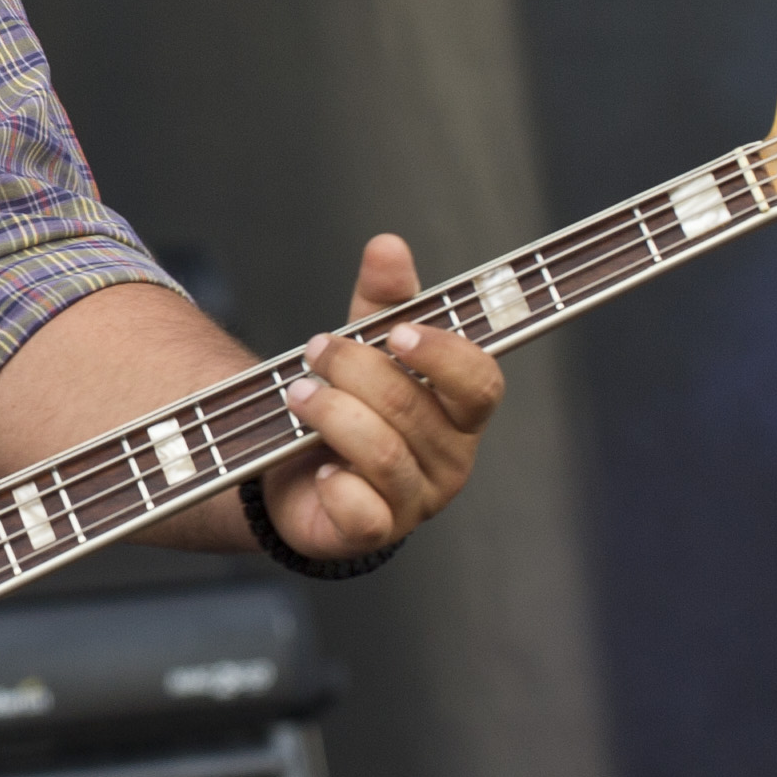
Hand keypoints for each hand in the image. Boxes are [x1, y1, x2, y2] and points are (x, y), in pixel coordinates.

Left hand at [257, 234, 501, 562]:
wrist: (304, 474)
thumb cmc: (353, 403)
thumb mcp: (368, 344)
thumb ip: (383, 299)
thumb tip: (387, 245)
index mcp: (460, 410)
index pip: (480, 383)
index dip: (442, 356)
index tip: (394, 332)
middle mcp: (449, 458)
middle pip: (414, 410)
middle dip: (355, 371)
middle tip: (315, 350)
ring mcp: (415, 499)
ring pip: (382, 453)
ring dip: (331, 413)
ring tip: (295, 394)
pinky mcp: (374, 531)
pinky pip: (362, 511)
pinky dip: (335, 484)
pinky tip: (317, 466)